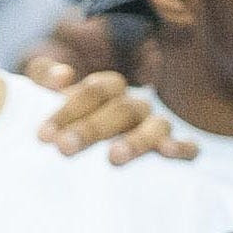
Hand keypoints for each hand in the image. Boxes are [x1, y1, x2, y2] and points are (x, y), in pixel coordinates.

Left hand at [32, 63, 197, 163]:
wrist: (75, 151)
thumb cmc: (61, 124)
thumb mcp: (42, 96)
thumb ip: (43, 77)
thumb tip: (62, 76)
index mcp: (107, 89)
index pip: (94, 90)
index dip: (68, 110)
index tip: (44, 136)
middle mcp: (134, 105)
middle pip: (121, 108)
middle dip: (92, 128)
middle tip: (65, 148)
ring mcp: (155, 126)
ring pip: (155, 125)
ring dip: (136, 139)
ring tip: (114, 156)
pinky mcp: (174, 149)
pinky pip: (189, 146)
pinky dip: (184, 147)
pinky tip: (170, 152)